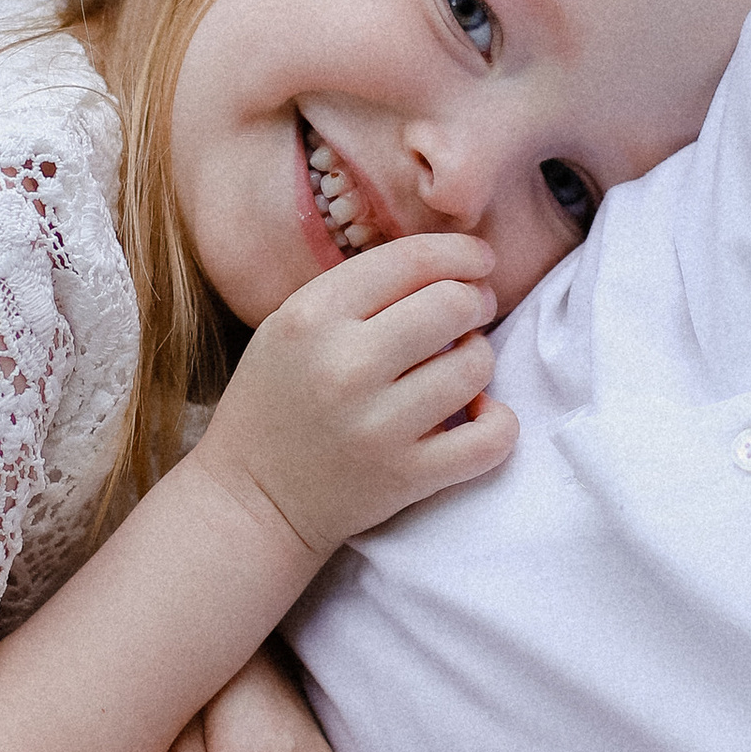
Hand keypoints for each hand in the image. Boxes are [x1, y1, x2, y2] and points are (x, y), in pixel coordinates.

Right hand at [189, 234, 515, 565]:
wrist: (251, 498)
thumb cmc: (275, 402)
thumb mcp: (289, 325)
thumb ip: (357, 290)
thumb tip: (447, 264)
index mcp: (312, 317)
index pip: (410, 260)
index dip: (459, 253)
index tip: (477, 260)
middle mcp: (346, 366)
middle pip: (452, 304)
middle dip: (476, 300)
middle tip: (473, 310)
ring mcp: (378, 425)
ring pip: (476, 365)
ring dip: (479, 357)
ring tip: (459, 363)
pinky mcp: (406, 476)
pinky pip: (491, 437)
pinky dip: (498, 421)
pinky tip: (478, 413)